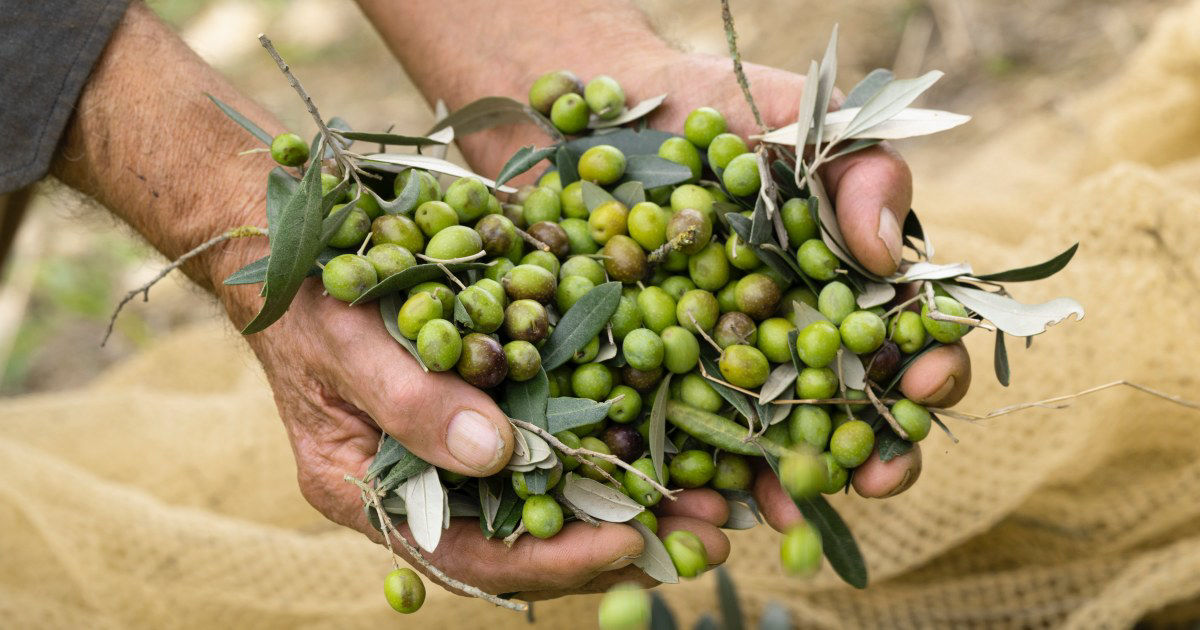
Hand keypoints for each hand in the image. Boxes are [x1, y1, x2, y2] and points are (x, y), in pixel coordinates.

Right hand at [233, 277, 730, 598]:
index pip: (473, 553)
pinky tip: (670, 442)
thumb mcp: (347, 344)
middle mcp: (421, 485)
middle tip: (711, 533)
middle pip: (529, 539)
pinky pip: (553, 447)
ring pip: (552, 500)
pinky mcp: (483, 409)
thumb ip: (411, 402)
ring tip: (717, 501)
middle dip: (620, 541)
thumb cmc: (307, 295)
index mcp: (371, 493)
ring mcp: (454, 450)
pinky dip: (610, 451)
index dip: (554, 557)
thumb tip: (494, 453)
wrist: (285, 243)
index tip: (630, 543)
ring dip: (631, 502)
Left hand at [623, 51, 971, 526]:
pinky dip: (701, 478)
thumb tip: (886, 249)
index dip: (931, 365)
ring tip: (794, 507)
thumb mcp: (795, 119)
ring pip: (775, 438)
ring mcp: (728, 364)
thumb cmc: (711, 112)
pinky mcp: (658, 381)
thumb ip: (858, 169)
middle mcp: (795, 332)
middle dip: (874, 449)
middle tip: (877, 476)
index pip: (909, 336)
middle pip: (853, 405)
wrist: (592, 117)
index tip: (930, 380)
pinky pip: (684, 439)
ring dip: (795, 482)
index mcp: (843, 280)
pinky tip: (710, 508)